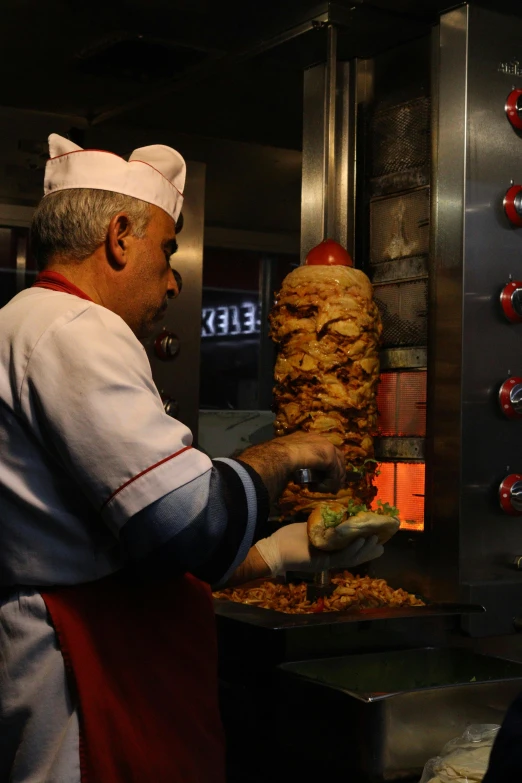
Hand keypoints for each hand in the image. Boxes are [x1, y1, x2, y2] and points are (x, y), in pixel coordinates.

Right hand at [238, 432, 345, 502]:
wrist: (277, 456)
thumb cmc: (276, 456)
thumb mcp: (288, 457)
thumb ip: (297, 462)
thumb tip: (298, 475)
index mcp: (310, 438)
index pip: (327, 451)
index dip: (328, 466)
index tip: (322, 478)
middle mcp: (320, 439)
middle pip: (338, 458)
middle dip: (336, 474)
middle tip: (329, 487)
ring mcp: (326, 447)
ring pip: (338, 468)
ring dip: (331, 482)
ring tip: (319, 490)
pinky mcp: (329, 457)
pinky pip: (334, 476)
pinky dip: (327, 485)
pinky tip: (315, 488)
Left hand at [254, 522, 383, 575]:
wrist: (274, 549)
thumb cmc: (289, 538)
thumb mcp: (311, 529)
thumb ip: (324, 525)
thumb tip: (335, 514)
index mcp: (329, 550)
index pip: (350, 549)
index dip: (364, 545)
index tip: (377, 537)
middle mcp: (331, 557)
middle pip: (355, 555)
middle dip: (369, 549)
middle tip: (383, 543)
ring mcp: (328, 560)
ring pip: (351, 557)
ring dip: (364, 549)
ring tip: (375, 540)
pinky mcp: (322, 562)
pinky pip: (341, 557)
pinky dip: (352, 550)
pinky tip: (360, 541)